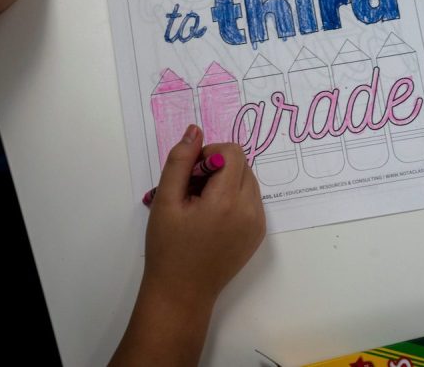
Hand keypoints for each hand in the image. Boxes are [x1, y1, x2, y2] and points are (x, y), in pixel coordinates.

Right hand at [110, 124, 264, 365]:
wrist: (182, 293)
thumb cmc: (168, 249)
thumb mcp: (165, 201)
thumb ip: (180, 161)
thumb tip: (195, 130)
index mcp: (227, 201)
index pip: (233, 153)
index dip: (210, 154)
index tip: (191, 174)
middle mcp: (250, 210)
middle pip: (243, 165)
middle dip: (218, 168)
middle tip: (192, 190)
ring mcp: (258, 223)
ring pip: (248, 181)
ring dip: (226, 182)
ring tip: (200, 205)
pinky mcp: (259, 234)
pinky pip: (251, 200)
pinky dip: (234, 198)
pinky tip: (212, 217)